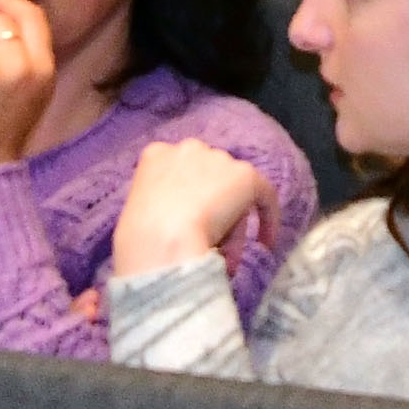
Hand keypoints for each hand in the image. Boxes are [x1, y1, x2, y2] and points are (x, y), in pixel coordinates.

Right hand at [109, 138, 274, 277]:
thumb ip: (161, 207)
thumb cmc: (140, 238)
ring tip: (225, 259)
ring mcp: (219, 160)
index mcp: (156, 155)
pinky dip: (268, 218)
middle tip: (209, 247)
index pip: (180, 173)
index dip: (189, 200)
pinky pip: (264, 196)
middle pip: (209, 181)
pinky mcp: (245, 176)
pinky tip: (265, 242)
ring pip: (232, 193)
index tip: (189, 226)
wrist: (161, 239)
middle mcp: (189, 148)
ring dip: (231, 225)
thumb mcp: (140, 213)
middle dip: (212, 213)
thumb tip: (182, 224)